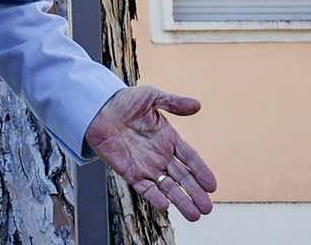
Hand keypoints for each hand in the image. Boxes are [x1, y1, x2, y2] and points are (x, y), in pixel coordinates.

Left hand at [84, 85, 215, 221]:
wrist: (98, 108)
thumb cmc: (124, 100)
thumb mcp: (151, 96)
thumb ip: (174, 103)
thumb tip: (198, 105)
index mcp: (168, 138)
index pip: (190, 158)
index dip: (201, 171)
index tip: (212, 185)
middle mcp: (160, 154)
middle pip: (182, 177)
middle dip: (195, 193)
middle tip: (207, 208)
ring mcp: (146, 165)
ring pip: (168, 187)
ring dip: (181, 201)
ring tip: (195, 215)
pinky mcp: (130, 172)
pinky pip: (146, 189)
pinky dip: (155, 198)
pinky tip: (166, 206)